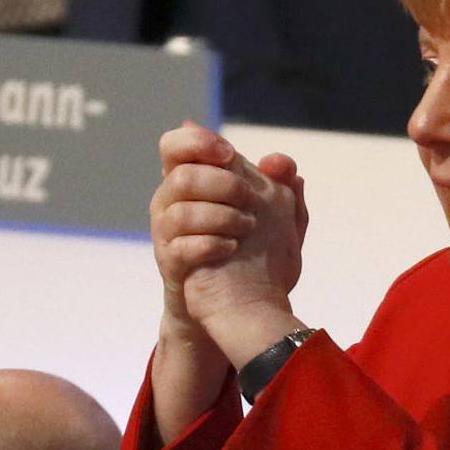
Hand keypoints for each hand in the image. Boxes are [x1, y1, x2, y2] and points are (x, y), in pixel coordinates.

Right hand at [151, 122, 307, 363]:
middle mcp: (171, 203)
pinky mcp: (171, 264)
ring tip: (247, 229)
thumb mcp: (276, 215)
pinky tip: (232, 249)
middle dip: (223, 184)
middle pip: (181, 175)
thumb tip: (278, 160)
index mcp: (194, 182)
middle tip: (250, 201)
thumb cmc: (255, 251)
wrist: (242, 305)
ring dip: (223, 217)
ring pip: (181, 211)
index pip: (175, 146)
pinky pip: (182, 247)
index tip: (231, 156)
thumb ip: (282, 185)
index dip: (198, 143)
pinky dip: (212, 244)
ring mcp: (167, 234)